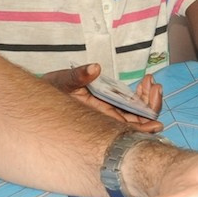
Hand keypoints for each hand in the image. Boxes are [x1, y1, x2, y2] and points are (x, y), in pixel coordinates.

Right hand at [43, 63, 162, 131]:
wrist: (42, 97)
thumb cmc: (52, 90)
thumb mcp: (63, 81)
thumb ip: (78, 76)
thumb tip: (94, 68)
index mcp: (101, 119)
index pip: (129, 128)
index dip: (146, 123)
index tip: (155, 111)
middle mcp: (109, 119)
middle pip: (139, 121)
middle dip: (152, 105)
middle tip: (155, 86)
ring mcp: (111, 112)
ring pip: (137, 112)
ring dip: (148, 98)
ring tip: (150, 81)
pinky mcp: (110, 105)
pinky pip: (131, 104)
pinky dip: (140, 94)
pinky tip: (145, 82)